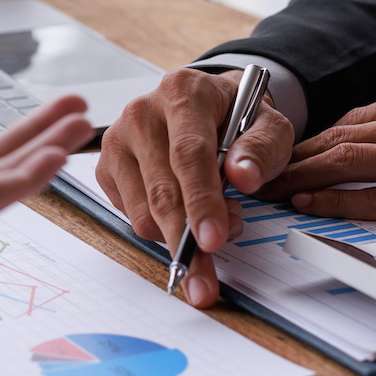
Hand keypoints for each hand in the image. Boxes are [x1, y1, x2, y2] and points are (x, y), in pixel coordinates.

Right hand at [98, 70, 293, 308]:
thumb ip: (261, 148)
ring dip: (180, 235)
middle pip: (161, 191)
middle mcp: (142, 113)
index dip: (201, 201)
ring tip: (219, 222)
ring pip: (142, 213)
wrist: (208, 105)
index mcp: (182, 93)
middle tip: (204, 282)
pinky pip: (132, 217)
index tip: (212, 240)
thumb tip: (242, 177)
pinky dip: (163, 229)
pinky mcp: (107, 168)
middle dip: (186, 242)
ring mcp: (118, 141)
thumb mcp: (268, 124)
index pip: (188, 154)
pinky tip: (188, 213)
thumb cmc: (237, 117)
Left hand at [271, 77, 375, 224]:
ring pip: (352, 163)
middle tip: (260, 170)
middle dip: (296, 156)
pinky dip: (340, 201)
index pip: (357, 118)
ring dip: (305, 176)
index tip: (287, 151)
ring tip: (272, 188)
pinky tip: (313, 203)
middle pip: (344, 138)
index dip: (315, 138)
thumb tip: (372, 130)